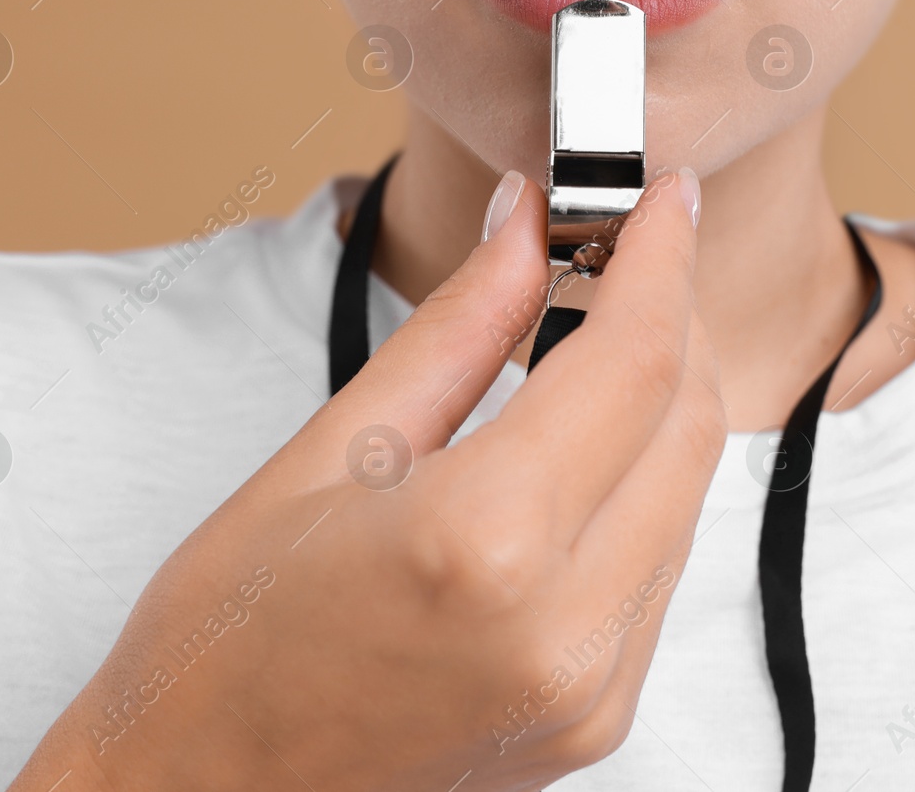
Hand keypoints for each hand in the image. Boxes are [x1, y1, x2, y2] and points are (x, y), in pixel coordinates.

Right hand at [9, 169, 724, 791]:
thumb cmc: (226, 636)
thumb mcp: (328, 453)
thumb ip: (458, 331)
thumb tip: (526, 228)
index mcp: (485, 544)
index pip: (633, 361)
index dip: (660, 259)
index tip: (662, 199)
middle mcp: (565, 627)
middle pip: (688, 424)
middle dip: (673, 319)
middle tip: (628, 252)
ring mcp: (594, 686)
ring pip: (689, 494)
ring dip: (664, 400)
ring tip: (601, 333)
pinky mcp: (599, 716)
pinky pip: (660, 566)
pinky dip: (643, 485)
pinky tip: (588, 442)